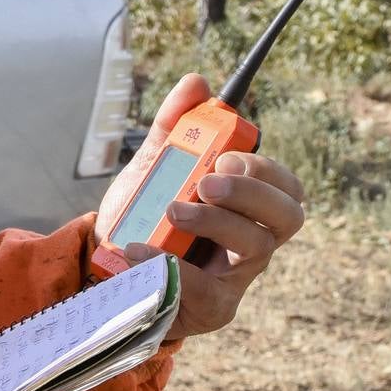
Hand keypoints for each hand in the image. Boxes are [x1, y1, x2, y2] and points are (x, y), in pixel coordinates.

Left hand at [95, 74, 305, 339]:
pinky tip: (141, 250)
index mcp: (245, 206)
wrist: (102, 263)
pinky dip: (175, 266)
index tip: (226, 156)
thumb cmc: (143, 214)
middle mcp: (251, 240)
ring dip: (215, 222)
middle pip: (288, 216)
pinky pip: (208, 291)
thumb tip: (197, 83)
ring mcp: (235, 277)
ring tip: (170, 209)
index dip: (265, 169)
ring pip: (256, 248)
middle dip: (252, 192)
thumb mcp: (153, 166)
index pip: (285, 185)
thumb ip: (173, 127)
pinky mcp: (210, 307)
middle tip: (207, 181)